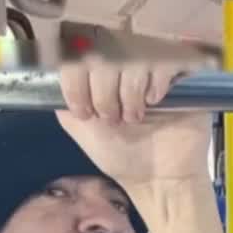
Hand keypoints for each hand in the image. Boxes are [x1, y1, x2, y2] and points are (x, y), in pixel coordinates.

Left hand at [55, 53, 212, 188]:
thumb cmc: (123, 156)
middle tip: (111, 118)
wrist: (161, 179)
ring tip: (134, 117)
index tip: (83, 111)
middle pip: (105, 53)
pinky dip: (154, 84)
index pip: (79, 53)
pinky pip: (165, 62)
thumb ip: (65, 102)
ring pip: (134, 57)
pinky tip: (153, 102)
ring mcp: (153, 70)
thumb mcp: (82, 130)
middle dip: (103, 90)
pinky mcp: (181, 77)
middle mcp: (125, 68)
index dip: (75, 80)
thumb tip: (52, 78)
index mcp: (99, 77)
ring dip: (129, 91)